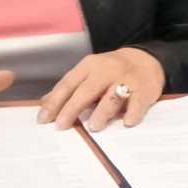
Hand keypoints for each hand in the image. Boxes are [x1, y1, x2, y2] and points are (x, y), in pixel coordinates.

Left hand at [37, 47, 166, 131]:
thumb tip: (43, 103)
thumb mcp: (88, 74)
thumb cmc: (110, 71)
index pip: (69, 84)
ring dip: (103, 111)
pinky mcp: (143, 90)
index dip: (55, 101)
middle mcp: (106, 71)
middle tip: (61, 125)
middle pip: (87, 90)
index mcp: (89, 67)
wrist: (145, 60)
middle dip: (73, 107)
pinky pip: (138, 101)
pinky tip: (128, 122)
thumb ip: (68, 88)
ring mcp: (126, 80)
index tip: (43, 119)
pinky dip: (133, 111)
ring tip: (93, 127)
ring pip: (113, 95)